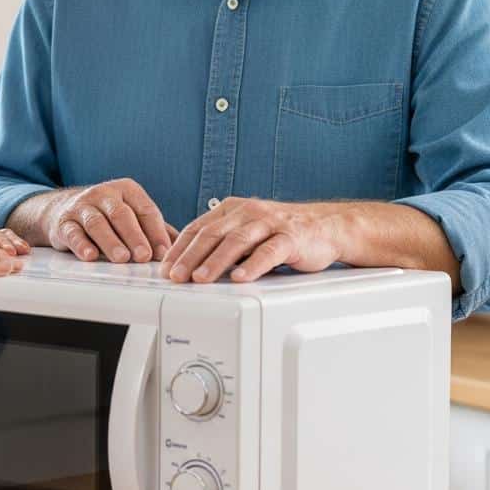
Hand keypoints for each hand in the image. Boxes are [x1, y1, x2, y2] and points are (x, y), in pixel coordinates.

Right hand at [45, 178, 178, 262]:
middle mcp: (104, 194)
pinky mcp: (64, 221)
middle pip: (121, 214)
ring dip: (111, 242)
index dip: (156, 232)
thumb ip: (156, 229)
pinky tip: (90, 256)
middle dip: (135, 236)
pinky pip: (73, 232)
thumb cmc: (106, 215)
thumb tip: (182, 248)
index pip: (145, 209)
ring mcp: (82, 206)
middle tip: (144, 256)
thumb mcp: (132, 215)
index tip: (164, 252)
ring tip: (121, 258)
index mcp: (126, 190)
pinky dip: (81, 245)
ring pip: (97, 223)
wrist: (63, 208)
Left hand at [161, 197, 345, 282]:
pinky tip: (240, 278)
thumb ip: (221, 243)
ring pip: (236, 242)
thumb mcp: (246, 232)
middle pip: (212, 234)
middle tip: (175, 276)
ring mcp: (269, 223)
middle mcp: (248, 212)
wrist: (325, 226)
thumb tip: (188, 264)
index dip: (179, 248)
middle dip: (190, 256)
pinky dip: (253, 266)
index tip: (165, 267)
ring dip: (215, 262)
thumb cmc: (280, 233)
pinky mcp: (290, 238)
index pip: (198, 228)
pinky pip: (269, 252)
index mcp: (232, 209)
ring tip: (200, 279)